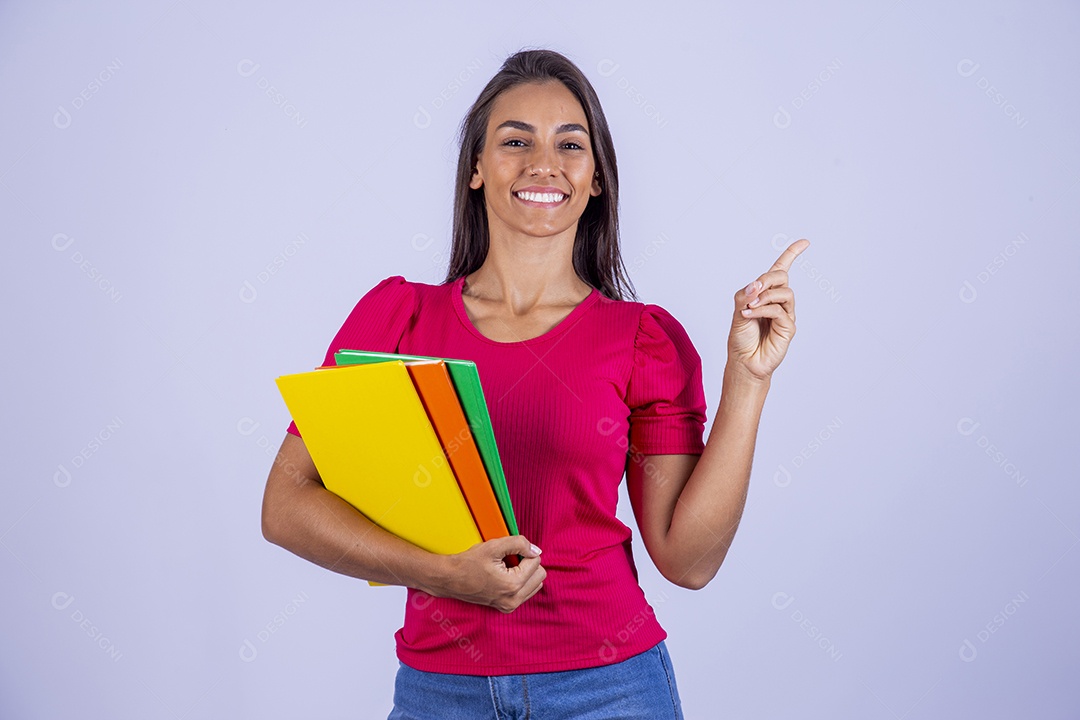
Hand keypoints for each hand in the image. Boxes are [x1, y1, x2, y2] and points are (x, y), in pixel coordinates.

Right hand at [427, 535, 545, 612]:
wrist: (450, 579)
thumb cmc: (468, 562)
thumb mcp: (493, 546)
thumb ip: (519, 544)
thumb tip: (536, 550)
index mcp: (512, 585)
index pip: (536, 562)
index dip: (524, 552)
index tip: (508, 553)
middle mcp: (513, 599)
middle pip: (540, 575)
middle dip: (528, 564)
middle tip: (509, 560)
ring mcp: (510, 606)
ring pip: (536, 584)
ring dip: (526, 573)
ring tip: (506, 569)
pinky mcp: (506, 608)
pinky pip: (527, 592)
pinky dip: (521, 582)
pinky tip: (505, 576)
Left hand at [728, 238, 809, 381]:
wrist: (743, 362)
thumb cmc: (741, 337)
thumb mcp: (737, 310)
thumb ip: (745, 295)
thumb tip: (757, 284)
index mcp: (766, 294)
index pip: (782, 270)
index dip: (792, 254)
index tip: (805, 242)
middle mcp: (778, 302)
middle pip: (782, 277)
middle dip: (767, 279)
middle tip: (752, 291)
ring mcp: (786, 315)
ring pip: (784, 293)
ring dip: (765, 296)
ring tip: (749, 308)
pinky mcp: (788, 328)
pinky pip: (778, 311)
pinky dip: (762, 310)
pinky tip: (750, 315)